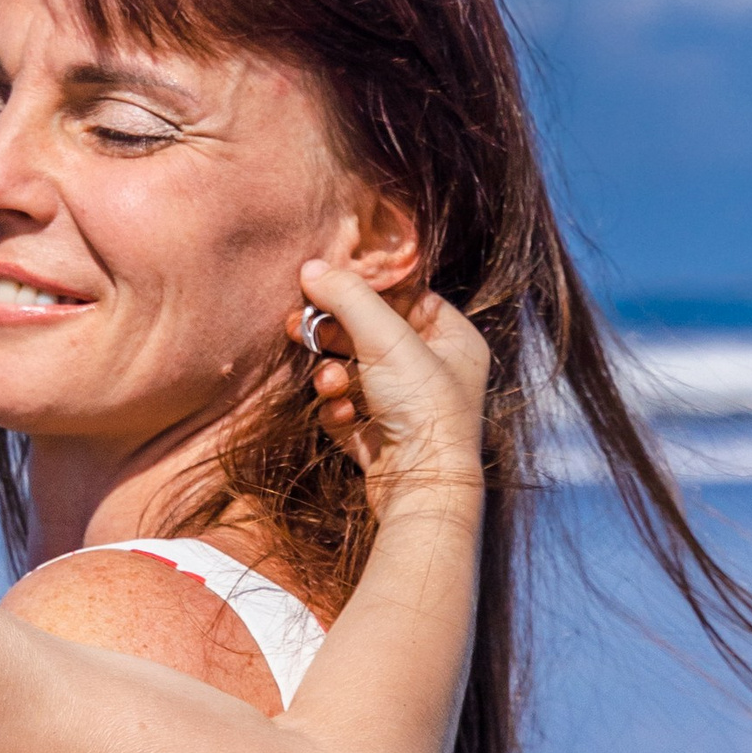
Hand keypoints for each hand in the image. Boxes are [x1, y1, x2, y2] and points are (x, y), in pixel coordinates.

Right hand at [288, 261, 489, 504]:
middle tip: (298, 328)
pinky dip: (338, 408)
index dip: (363, 291)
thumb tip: (312, 266)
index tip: (324, 285)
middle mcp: (433, 369)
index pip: (404, 297)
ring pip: (352, 372)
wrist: (422, 486)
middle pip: (369, 334)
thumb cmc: (422, 406)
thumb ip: (348, 296)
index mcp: (452, 338)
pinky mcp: (380, 437)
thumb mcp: (386, 338)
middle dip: (333, 335)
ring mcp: (405, 405)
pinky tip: (342, 414)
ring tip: (330, 383)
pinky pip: (346, 409)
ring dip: (332, 374)